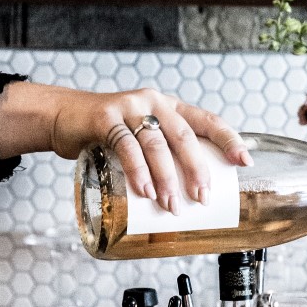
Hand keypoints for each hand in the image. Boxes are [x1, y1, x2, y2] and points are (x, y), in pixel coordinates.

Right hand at [0, 83, 252, 211]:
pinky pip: (125, 144)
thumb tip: (186, 196)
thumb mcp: (140, 137)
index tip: (244, 161)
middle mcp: (154, 102)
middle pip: (183, 136)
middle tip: (202, 197)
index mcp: (169, 107)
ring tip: (171, 204)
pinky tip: (144, 190)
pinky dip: (137, 169)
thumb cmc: (107, 134)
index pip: (206, 120)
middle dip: (196, 169)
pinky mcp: (105, 117)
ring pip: (156, 143)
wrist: (62, 118)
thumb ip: (161, 154)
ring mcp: (129, 107)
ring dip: (166, 177)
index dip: (228, 139)